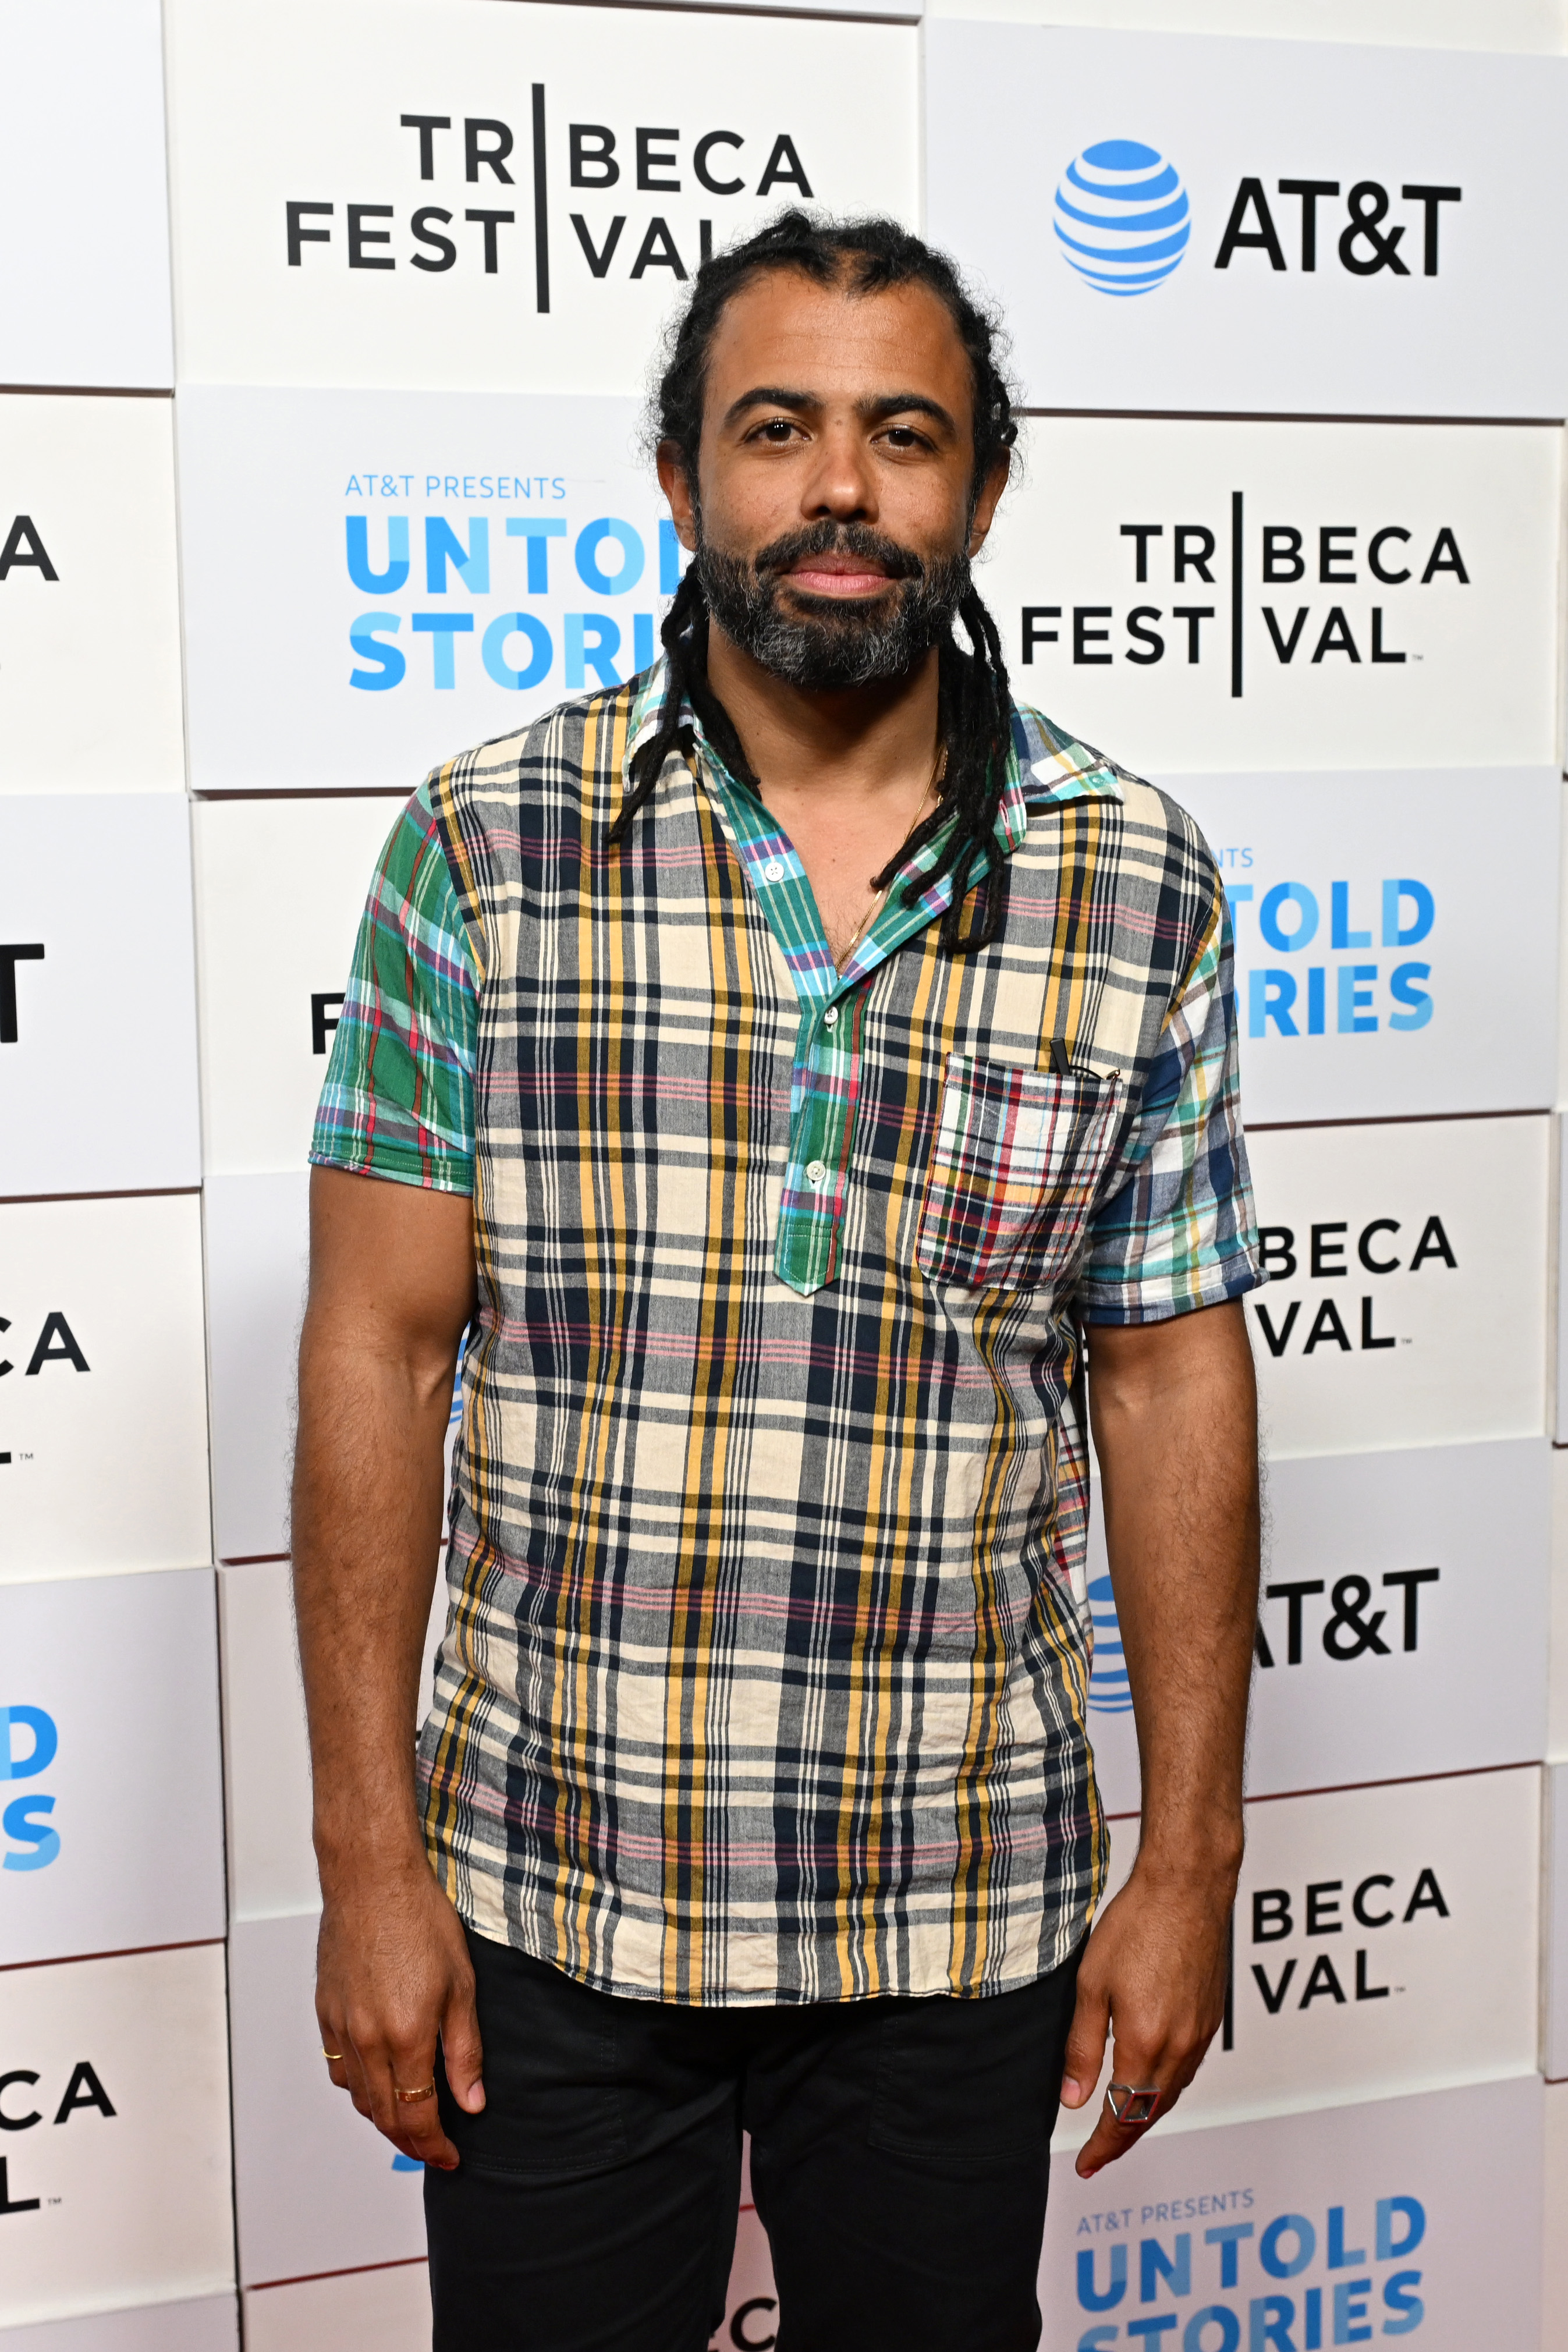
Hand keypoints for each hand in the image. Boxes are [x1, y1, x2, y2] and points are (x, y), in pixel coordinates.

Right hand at [315, 1857, 484, 2168]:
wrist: (371, 1881)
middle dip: (410, 2142)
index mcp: (405, 2036)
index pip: (417, 2115)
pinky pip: (339, 2068)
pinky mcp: (326, 2013)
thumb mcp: (461, 1985)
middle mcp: (367, 2040)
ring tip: (408, 2124)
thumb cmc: (421, 1920)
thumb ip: (465, 2050)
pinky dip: (359, 2088)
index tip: (450, 2156)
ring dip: (383, 2119)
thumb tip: (471, 2103)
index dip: (434, 2144)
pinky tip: (377, 2084)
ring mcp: (341, 2028)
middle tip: (433, 2150)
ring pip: (359, 2098)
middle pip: (384, 2116)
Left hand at [1059, 1859, 1233, 2177]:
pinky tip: (1150, 2082)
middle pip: (1151, 2113)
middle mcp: (1179, 2048)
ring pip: (1172, 2094)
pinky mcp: (1211, 2017)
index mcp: (1145, 2043)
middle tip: (1097, 2155)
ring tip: (1118, 2125)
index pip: (1123, 2116)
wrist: (1187, 1887)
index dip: (1102, 2146)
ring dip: (1145, 2116)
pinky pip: (1187, 2069)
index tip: (1084, 2165)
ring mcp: (1200, 2034)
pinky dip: (1165, 2088)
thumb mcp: (1091, 1985)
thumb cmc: (1136, 1924)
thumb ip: (1082, 2047)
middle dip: (1123, 2139)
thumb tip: (1072, 2100)